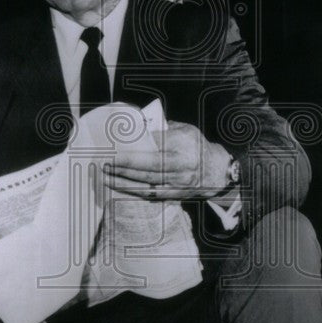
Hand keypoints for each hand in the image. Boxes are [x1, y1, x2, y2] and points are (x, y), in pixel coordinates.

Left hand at [102, 120, 232, 199]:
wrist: (216, 172)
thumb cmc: (195, 147)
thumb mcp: (185, 131)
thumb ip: (163, 129)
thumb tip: (138, 127)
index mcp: (184, 144)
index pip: (158, 143)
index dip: (137, 145)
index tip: (117, 143)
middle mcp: (182, 165)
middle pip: (150, 165)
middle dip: (126, 164)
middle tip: (106, 161)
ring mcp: (178, 183)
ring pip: (148, 183)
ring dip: (124, 180)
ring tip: (105, 176)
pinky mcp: (174, 195)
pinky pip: (151, 194)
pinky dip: (133, 191)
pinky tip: (118, 187)